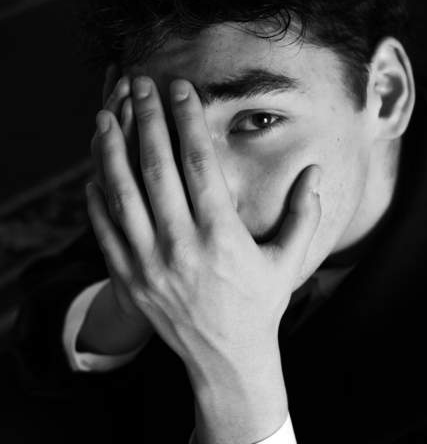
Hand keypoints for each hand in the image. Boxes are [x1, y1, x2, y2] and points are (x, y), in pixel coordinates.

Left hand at [87, 75, 321, 377]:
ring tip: (105, 115)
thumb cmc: (259, 306)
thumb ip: (304, 214)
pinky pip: (105, 230)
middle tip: (140, 85)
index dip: (188, 120)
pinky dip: (96, 197)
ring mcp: (150, 264)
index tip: (181, 90)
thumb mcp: (289, 262)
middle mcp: (182, 247)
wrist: (226, 359)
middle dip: (147, 120)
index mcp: (222, 237)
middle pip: (156, 169)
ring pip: (121, 195)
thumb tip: (315, 172)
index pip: (199, 164)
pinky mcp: (130, 280)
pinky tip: (94, 171)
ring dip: (111, 150)